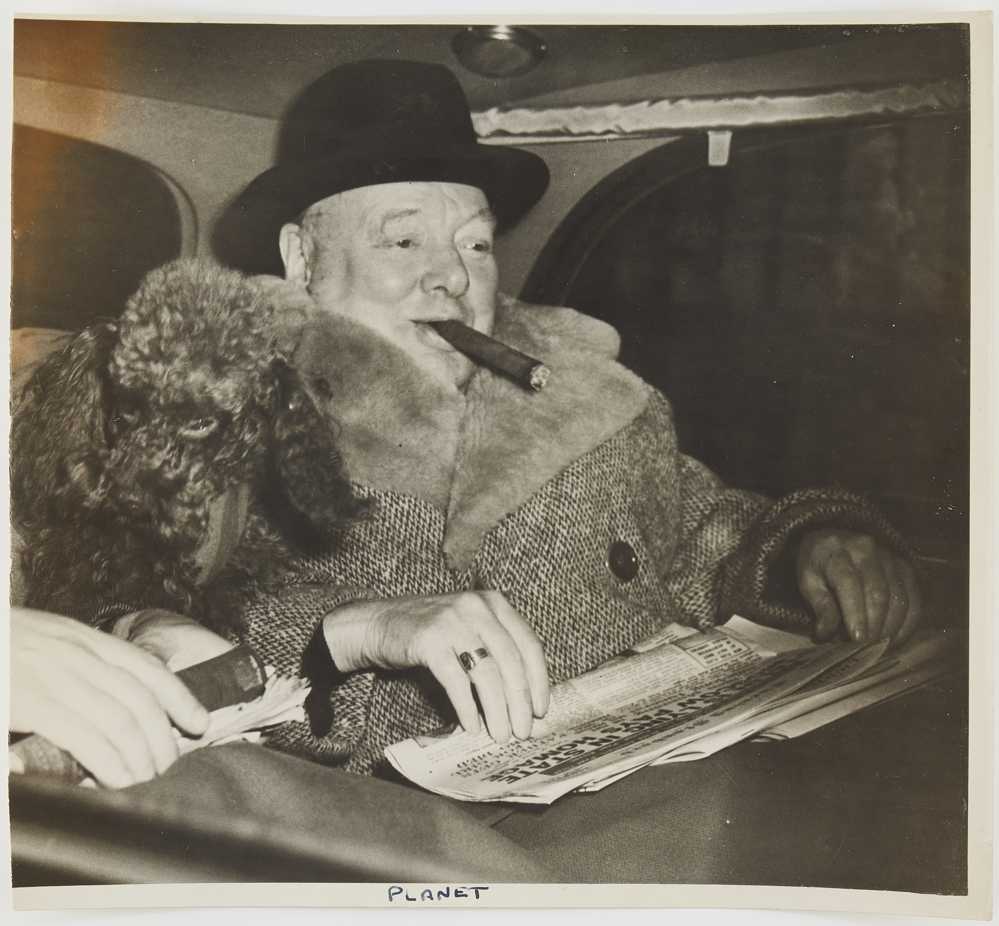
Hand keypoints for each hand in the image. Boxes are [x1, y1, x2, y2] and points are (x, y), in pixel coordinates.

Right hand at [10, 607, 210, 788]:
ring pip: (120, 719)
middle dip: (162, 736)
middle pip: (141, 698)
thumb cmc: (1, 648)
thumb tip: (117, 698)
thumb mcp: (44, 644)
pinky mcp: (31, 701)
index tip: (199, 721)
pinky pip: (86, 734)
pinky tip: (119, 779)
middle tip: (169, 765)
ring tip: (148, 779)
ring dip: (142, 755)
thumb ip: (79, 665)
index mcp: (83, 638)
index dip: (180, 696)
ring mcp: (55, 676)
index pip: (147, 667)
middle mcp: (77, 653)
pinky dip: (110, 760)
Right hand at [324, 592, 550, 743]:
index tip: (541, 710)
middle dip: (520, 702)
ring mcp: (453, 621)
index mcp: (494, 603)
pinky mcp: (429, 640)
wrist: (379, 623)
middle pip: (510, 661)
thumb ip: (495, 649)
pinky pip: (456, 681)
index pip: (528, 644)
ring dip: (497, 710)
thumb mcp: (470, 628)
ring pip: (486, 673)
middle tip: (523, 731)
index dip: (538, 680)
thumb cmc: (431, 633)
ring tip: (500, 734)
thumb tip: (525, 700)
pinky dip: (467, 707)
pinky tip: (472, 726)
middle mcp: (477, 607)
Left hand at [797, 529, 921, 644]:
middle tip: (867, 648)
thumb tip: (826, 634)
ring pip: (899, 597)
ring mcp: (889, 557)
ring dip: (892, 626)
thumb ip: (819, 605)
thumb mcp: (808, 581)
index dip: (855, 614)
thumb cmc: (818, 565)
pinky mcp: (905, 566)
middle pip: (878, 593)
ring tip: (879, 645)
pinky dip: (908, 622)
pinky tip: (896, 638)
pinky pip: (914, 597)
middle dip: (874, 625)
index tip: (857, 639)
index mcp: (836, 552)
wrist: (833, 540)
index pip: (849, 584)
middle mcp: (866, 550)